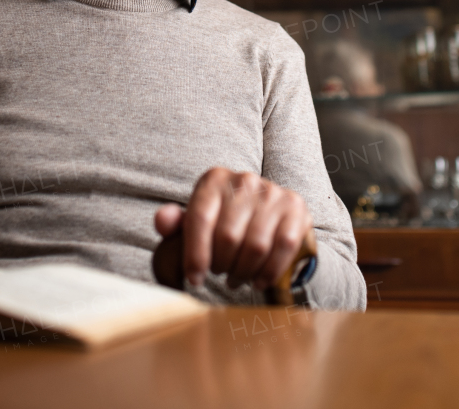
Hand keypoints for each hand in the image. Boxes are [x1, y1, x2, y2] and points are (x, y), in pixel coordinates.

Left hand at [154, 168, 313, 290]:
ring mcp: (273, 192)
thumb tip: (163, 220)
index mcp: (213, 179)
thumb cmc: (221, 222)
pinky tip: (258, 280)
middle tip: (220, 273)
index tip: (194, 278)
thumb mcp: (194, 222)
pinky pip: (283, 247)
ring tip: (236, 278)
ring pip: (255, 246)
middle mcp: (244, 180)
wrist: (264, 216)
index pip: (200, 218)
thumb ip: (174, 223)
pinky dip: (269, 271)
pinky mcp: (296, 207)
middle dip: (221, 265)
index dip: (195, 254)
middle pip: (228, 236)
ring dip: (243, 272)